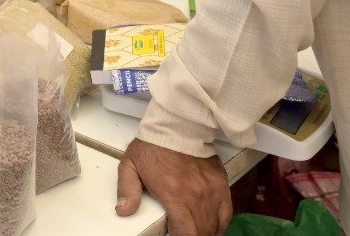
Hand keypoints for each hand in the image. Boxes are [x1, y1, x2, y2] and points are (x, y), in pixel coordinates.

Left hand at [115, 138, 231, 235]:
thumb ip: (127, 190)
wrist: (177, 124)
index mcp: (174, 194)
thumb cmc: (153, 145)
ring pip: (213, 225)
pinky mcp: (221, 184)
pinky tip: (212, 228)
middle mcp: (196, 196)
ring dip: (204, 232)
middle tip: (183, 232)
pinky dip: (219, 225)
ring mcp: (211, 191)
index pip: (185, 233)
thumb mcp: (130, 165)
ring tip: (195, 231)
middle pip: (200, 232)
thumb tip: (123, 211)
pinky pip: (225, 213)